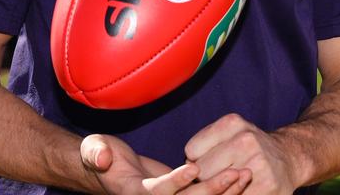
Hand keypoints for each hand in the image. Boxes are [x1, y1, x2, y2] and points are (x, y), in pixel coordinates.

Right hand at [81, 134, 250, 194]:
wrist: (111, 169)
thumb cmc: (99, 154)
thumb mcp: (93, 150)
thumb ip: (96, 153)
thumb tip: (102, 157)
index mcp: (135, 194)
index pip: (158, 193)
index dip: (175, 182)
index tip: (192, 167)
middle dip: (212, 190)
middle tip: (236, 173)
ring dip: (224, 190)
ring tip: (246, 174)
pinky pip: (205, 194)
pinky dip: (224, 189)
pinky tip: (243, 177)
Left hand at [184, 114, 303, 194]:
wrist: (290, 158)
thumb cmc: (250, 149)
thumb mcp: (229, 133)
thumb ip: (205, 145)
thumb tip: (188, 171)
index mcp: (232, 123)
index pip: (192, 151)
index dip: (196, 161)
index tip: (209, 162)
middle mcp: (245, 140)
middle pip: (201, 171)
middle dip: (205, 178)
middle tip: (220, 176)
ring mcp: (257, 164)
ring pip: (216, 187)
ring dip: (219, 190)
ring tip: (229, 184)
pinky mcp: (267, 186)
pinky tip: (240, 191)